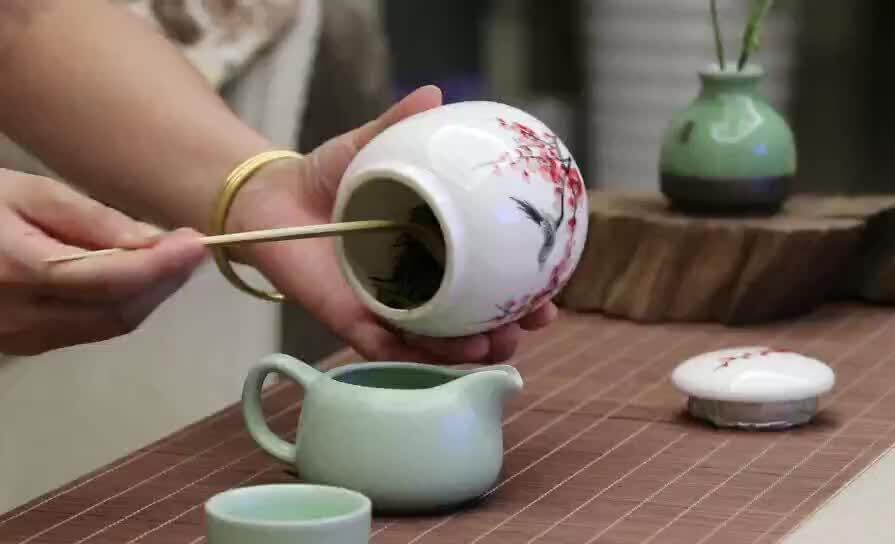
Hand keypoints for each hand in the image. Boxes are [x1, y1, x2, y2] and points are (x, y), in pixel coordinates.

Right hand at [0, 170, 206, 354]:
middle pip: (119, 310)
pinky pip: (89, 329)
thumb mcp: (27, 192)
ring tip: (173, 259)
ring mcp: (21, 338)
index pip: (113, 279)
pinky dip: (123, 304)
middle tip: (192, 248)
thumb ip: (92, 219)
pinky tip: (137, 277)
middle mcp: (21, 316)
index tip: (198, 242)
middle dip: (165, 281)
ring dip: (150, 295)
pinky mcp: (24, 345)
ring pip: (110, 325)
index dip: (163, 265)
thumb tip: (153, 243)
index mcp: (19, 269)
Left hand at [230, 86, 557, 362]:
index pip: (487, 279)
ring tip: (496, 343)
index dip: (523, 290)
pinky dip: (415, 355)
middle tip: (533, 322)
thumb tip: (433, 92)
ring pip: (436, 343)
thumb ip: (396, 124)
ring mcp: (385, 308)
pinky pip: (386, 347)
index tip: (553, 292)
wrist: (269, 199)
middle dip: (508, 329)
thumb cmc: (323, 177)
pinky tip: (443, 353)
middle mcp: (415, 287)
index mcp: (431, 252)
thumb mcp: (366, 147)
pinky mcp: (349, 320)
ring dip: (470, 349)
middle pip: (472, 320)